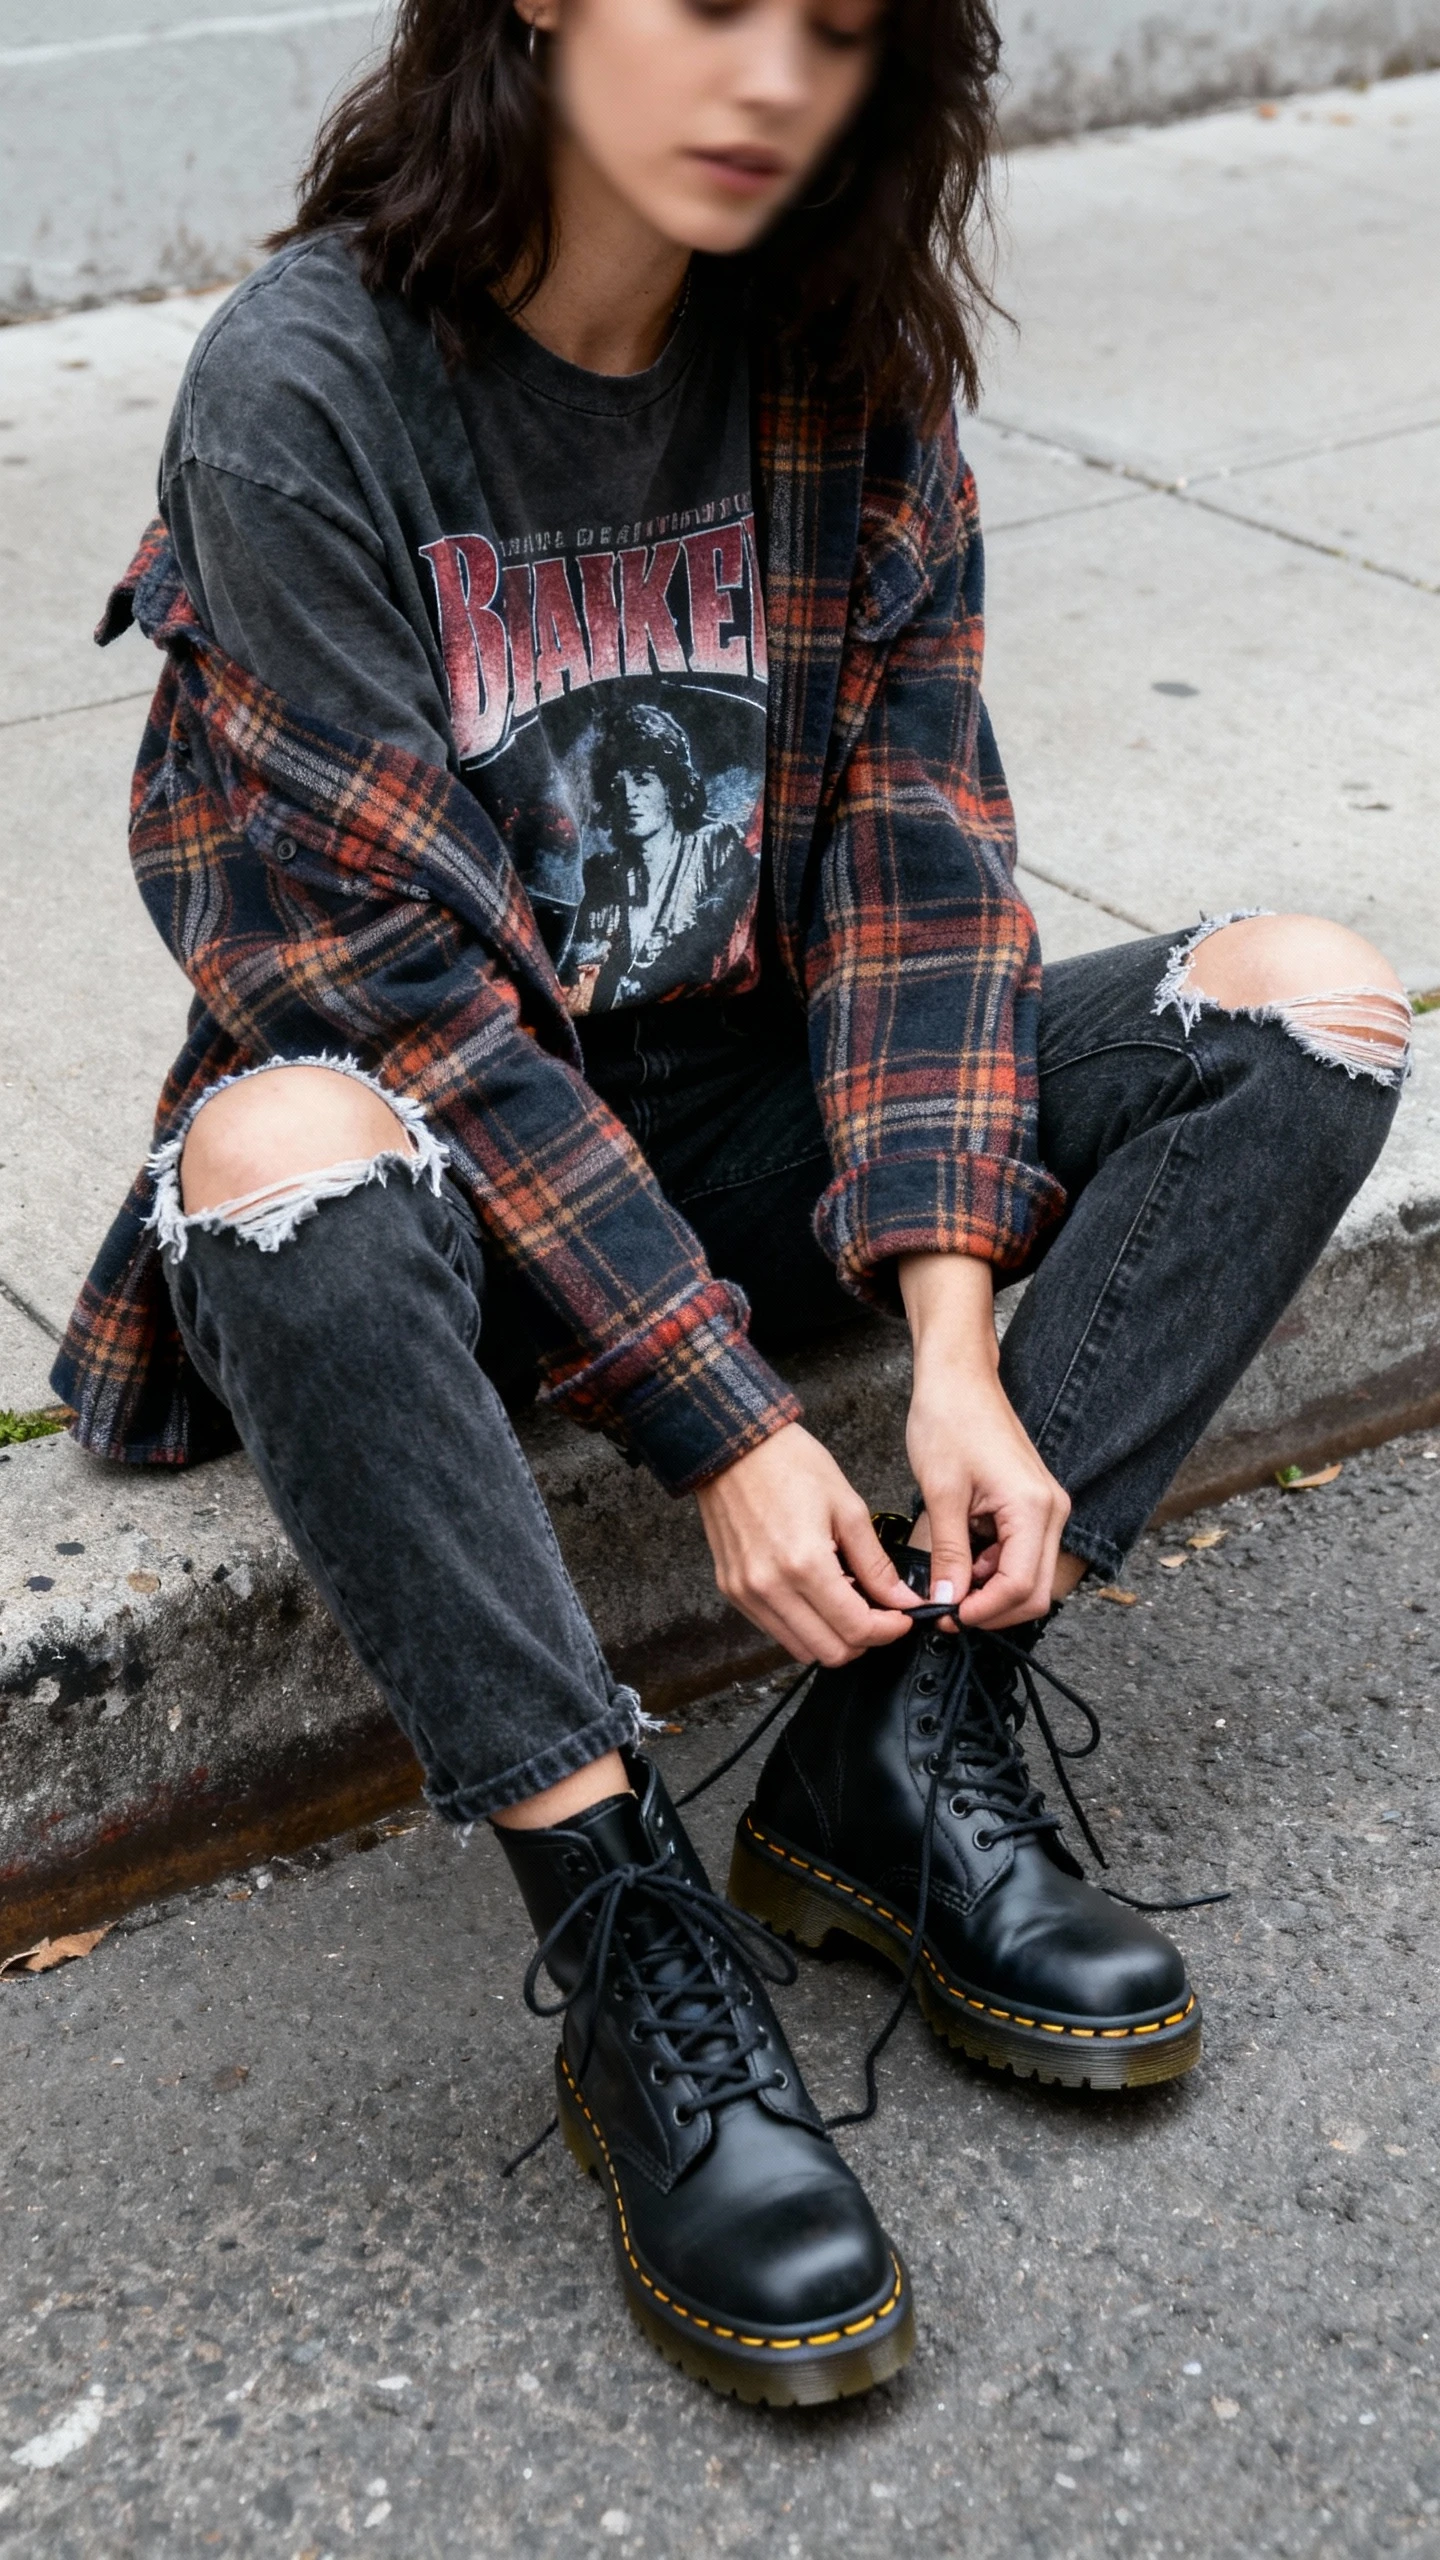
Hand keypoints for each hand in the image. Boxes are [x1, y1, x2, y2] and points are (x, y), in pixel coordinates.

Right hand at [695, 1422, 915, 1667]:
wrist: (733, 1446)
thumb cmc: (789, 1464)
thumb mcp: (847, 1507)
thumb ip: (876, 1563)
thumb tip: (900, 1599)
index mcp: (804, 1564)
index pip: (856, 1628)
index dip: (889, 1631)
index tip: (902, 1618)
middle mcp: (770, 1587)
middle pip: (830, 1652)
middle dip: (864, 1639)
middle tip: (881, 1616)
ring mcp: (747, 1593)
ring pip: (801, 1649)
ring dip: (833, 1637)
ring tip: (848, 1603)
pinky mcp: (732, 1591)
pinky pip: (775, 1629)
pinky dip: (804, 1625)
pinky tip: (818, 1596)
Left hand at [900, 1253, 1070, 1630]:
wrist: (957, 1378)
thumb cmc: (949, 1420)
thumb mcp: (942, 1494)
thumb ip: (949, 1554)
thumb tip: (947, 1601)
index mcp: (1033, 1507)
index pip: (1021, 1587)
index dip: (984, 1611)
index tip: (947, 1616)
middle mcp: (1050, 1510)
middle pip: (1035, 1591)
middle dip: (991, 1608)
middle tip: (946, 1609)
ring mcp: (1045, 1508)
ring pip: (1028, 1576)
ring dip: (990, 1590)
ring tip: (947, 1580)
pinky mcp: (1032, 1505)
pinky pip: (1020, 1554)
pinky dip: (991, 1568)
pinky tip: (961, 1558)